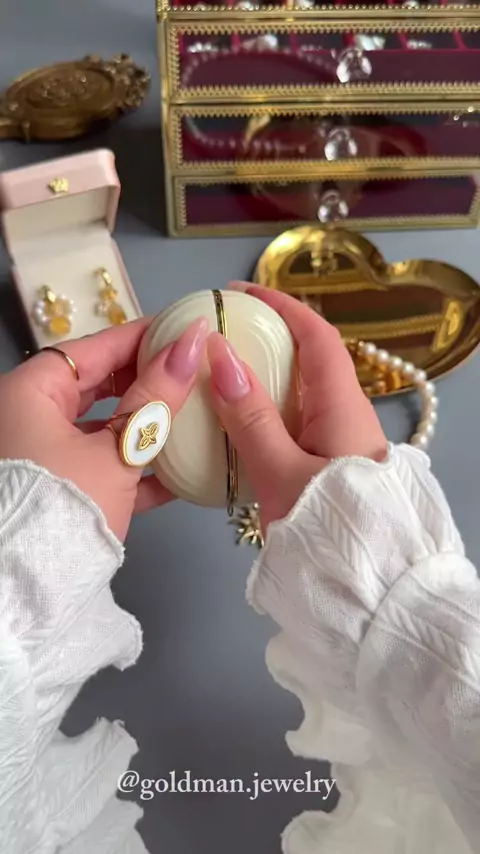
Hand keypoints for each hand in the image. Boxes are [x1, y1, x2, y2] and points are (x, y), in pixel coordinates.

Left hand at [0, 317, 208, 541]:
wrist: (30, 587)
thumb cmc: (69, 502)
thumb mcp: (117, 448)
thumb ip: (155, 397)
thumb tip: (191, 343)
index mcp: (31, 393)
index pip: (92, 349)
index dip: (140, 337)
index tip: (182, 330)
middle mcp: (29, 418)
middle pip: (97, 387)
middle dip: (147, 382)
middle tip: (193, 372)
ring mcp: (43, 458)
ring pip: (102, 430)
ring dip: (146, 428)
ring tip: (193, 417)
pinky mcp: (59, 492)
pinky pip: (101, 468)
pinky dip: (135, 470)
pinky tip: (180, 474)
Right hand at [207, 284, 386, 530]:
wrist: (367, 588)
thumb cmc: (327, 526)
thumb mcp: (280, 471)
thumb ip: (249, 417)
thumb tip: (219, 355)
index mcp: (342, 406)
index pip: (316, 336)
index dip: (280, 307)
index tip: (239, 294)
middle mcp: (347, 416)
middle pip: (308, 361)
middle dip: (265, 341)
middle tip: (219, 339)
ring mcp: (340, 442)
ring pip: (300, 394)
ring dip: (263, 379)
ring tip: (217, 379)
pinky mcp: (330, 466)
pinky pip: (296, 422)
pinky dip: (266, 412)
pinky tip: (236, 426)